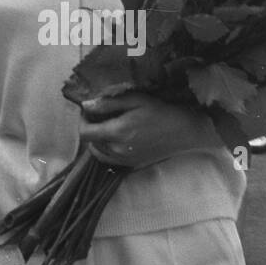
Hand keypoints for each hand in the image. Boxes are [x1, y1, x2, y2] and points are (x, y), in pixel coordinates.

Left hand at [78, 93, 213, 168]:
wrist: (183, 132)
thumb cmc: (160, 111)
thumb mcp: (135, 100)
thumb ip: (108, 103)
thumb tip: (85, 105)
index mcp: (117, 132)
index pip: (84, 133)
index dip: (82, 120)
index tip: (89, 110)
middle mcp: (118, 150)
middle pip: (90, 142)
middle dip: (90, 127)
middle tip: (100, 114)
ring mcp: (124, 160)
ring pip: (98, 152)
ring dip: (97, 139)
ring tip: (108, 125)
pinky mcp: (131, 165)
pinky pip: (108, 159)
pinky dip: (105, 149)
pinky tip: (115, 138)